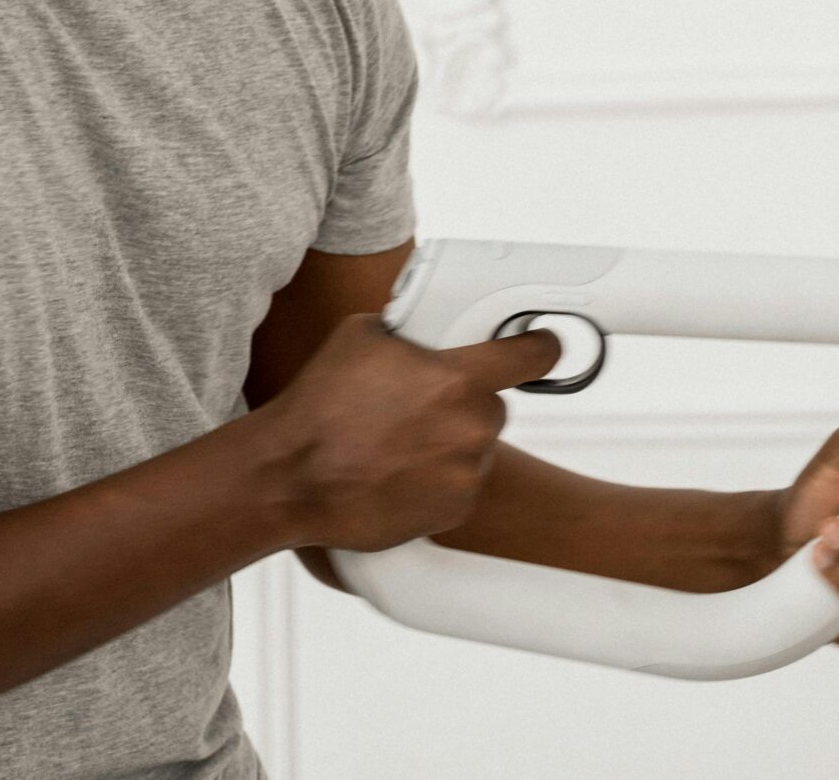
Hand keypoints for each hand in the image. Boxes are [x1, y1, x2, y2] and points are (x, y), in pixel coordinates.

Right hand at [256, 313, 562, 553]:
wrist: (293, 477)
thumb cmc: (320, 406)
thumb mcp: (361, 335)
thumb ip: (411, 330)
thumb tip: (427, 327)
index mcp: (456, 376)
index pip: (531, 356)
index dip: (541, 348)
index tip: (545, 346)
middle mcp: (470, 425)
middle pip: (492, 404)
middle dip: (463, 402)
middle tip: (417, 407)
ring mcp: (465, 471)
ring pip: (475, 445)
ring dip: (449, 442)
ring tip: (398, 444)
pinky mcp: (455, 510)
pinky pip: (460, 483)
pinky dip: (438, 478)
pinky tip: (398, 472)